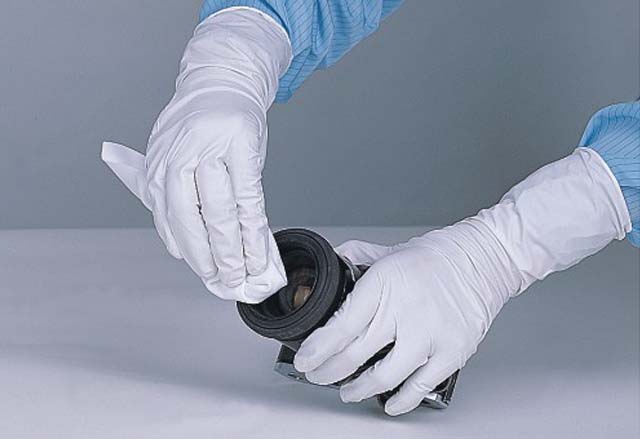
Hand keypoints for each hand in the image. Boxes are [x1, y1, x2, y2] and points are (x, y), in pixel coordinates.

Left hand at [103, 9, 291, 301]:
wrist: (224, 80)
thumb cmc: (199, 125)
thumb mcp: (169, 153)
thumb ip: (172, 196)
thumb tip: (179, 247)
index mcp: (158, 164)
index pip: (168, 218)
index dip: (187, 249)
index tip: (203, 272)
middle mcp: (179, 158)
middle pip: (191, 218)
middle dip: (208, 257)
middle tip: (223, 281)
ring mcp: (211, 151)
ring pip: (221, 213)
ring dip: (232, 250)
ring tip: (242, 273)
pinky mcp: (242, 147)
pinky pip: (249, 198)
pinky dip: (255, 230)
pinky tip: (260, 249)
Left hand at [294, 148, 629, 414]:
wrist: (483, 260)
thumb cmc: (435, 257)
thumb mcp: (387, 251)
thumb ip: (355, 260)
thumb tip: (329, 267)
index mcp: (384, 283)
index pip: (340, 326)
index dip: (317, 350)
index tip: (306, 360)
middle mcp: (405, 311)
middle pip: (354, 355)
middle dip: (327, 372)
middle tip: (318, 376)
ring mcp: (430, 335)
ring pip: (383, 377)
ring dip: (357, 389)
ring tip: (347, 390)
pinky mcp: (453, 352)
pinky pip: (418, 388)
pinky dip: (398, 401)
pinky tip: (386, 402)